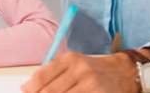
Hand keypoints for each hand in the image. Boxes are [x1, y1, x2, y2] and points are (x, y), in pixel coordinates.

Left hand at [20, 52, 139, 92]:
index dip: (31, 89)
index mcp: (70, 59)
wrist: (123, 73)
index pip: (42, 76)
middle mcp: (80, 70)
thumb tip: (26, 88)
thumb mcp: (72, 64)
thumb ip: (51, 74)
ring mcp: (91, 84)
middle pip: (50, 92)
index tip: (26, 92)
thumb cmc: (92, 71)